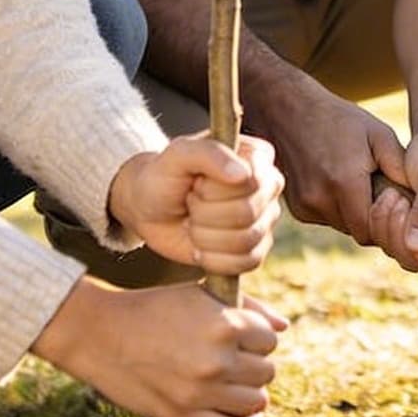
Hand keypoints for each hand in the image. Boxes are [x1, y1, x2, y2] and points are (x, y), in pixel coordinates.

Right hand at [30, 279, 289, 416]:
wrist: (101, 334)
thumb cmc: (154, 309)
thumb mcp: (200, 295)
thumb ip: (249, 308)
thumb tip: (284, 328)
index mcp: (225, 324)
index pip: (270, 340)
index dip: (257, 338)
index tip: (240, 338)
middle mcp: (218, 360)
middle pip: (266, 371)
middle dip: (253, 365)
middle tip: (232, 361)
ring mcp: (201, 392)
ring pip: (256, 401)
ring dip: (249, 394)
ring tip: (231, 385)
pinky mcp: (184, 416)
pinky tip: (242, 415)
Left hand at [108, 135, 281, 276]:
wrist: (150, 209)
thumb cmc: (165, 175)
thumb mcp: (178, 154)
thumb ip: (209, 154)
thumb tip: (243, 174)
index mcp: (256, 157)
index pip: (252, 181)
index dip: (215, 189)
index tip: (195, 183)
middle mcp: (267, 187)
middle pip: (247, 213)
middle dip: (205, 213)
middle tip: (190, 202)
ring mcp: (264, 220)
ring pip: (245, 240)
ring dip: (205, 236)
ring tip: (192, 222)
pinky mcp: (255, 250)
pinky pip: (246, 263)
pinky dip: (214, 259)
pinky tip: (199, 247)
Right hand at [250, 75, 407, 246]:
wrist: (287, 108)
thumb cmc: (338, 118)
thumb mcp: (378, 134)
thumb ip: (401, 168)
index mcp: (344, 184)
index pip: (373, 230)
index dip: (389, 222)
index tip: (395, 200)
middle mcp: (320, 200)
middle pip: (359, 231)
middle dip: (375, 218)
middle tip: (383, 193)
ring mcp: (304, 206)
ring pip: (343, 226)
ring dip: (356, 214)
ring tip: (361, 184)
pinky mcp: (296, 208)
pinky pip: (327, 219)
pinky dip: (338, 208)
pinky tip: (340, 182)